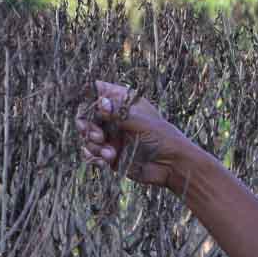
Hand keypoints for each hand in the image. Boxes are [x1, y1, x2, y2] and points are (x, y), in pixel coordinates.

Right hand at [76, 80, 195, 188]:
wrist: (171, 165)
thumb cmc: (162, 137)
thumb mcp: (140, 122)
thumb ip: (118, 112)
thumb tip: (100, 103)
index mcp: (123, 102)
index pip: (98, 91)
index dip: (89, 97)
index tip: (92, 109)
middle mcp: (114, 117)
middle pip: (86, 115)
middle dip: (87, 127)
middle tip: (98, 137)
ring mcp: (111, 135)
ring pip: (87, 136)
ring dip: (93, 145)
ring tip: (110, 154)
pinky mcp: (110, 154)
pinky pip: (91, 153)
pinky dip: (94, 157)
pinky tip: (104, 162)